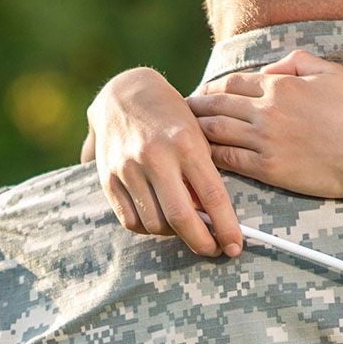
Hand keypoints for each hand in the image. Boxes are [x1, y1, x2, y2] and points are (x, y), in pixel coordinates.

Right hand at [87, 67, 243, 256]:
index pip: (212, 195)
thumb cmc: (171, 117)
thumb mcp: (196, 136)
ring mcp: (128, 168)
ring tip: (184, 226)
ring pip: (154, 223)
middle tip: (212, 249)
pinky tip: (159, 220)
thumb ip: (203, 174)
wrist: (124, 94)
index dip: (226, 227)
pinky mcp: (107, 178)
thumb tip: (210, 220)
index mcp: (185, 142)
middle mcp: (155, 156)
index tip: (235, 246)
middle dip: (201, 242)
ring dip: (173, 233)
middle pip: (180, 217)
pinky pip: (130, 221)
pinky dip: (148, 228)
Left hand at [190, 50, 342, 199]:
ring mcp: (264, 140)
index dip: (211, 89)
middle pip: (215, 105)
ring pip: (215, 131)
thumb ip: (298, 61)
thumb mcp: (332, 72)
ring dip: (195, 131)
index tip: (200, 95)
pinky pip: (228, 160)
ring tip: (180, 135)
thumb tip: (271, 69)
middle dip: (193, 108)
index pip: (232, 84)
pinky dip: (209, 157)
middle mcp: (266, 110)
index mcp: (279, 86)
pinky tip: (199, 158)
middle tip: (177, 113)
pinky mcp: (268, 168)